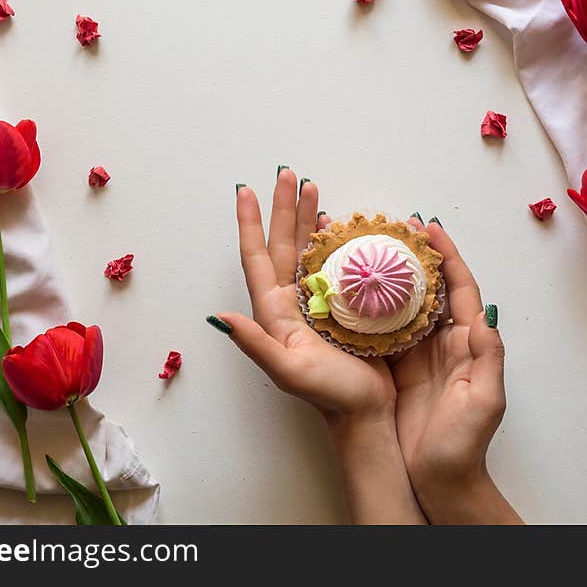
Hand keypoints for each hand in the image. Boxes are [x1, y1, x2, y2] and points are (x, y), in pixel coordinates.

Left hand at [212, 170, 423, 522]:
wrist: (366, 413)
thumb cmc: (330, 395)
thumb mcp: (289, 370)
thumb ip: (256, 343)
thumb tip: (219, 317)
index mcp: (275, 312)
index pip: (257, 258)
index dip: (250, 224)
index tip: (245, 190)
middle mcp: (292, 301)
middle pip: (283, 244)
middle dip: (284, 208)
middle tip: (288, 173)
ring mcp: (318, 302)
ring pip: (307, 249)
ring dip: (308, 218)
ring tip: (312, 188)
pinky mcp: (343, 306)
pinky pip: (335, 264)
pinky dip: (334, 240)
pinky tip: (337, 223)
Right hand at [389, 217, 521, 523]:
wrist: (441, 480)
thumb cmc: (466, 445)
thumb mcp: (486, 401)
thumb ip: (488, 357)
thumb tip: (484, 315)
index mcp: (468, 343)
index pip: (460, 288)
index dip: (447, 256)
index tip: (429, 228)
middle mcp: (443, 342)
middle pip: (430, 288)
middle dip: (415, 256)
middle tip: (392, 229)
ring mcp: (418, 354)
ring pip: (404, 304)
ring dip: (391, 277)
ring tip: (370, 250)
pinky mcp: (396, 368)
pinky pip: (384, 329)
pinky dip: (372, 308)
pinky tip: (354, 293)